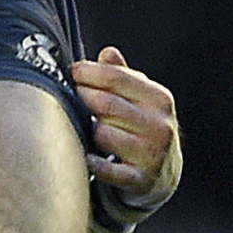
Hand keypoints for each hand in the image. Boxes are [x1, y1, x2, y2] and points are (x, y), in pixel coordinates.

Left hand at [72, 45, 180, 222]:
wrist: (164, 173)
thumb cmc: (144, 128)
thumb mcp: (141, 99)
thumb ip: (123, 76)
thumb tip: (107, 53)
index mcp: (159, 99)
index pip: (117, 78)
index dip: (89, 72)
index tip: (73, 70)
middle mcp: (158, 125)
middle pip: (107, 104)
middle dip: (82, 96)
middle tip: (69, 94)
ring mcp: (150, 154)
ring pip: (103, 134)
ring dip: (86, 129)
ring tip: (80, 125)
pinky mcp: (139, 180)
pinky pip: (108, 170)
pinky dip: (92, 162)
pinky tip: (85, 156)